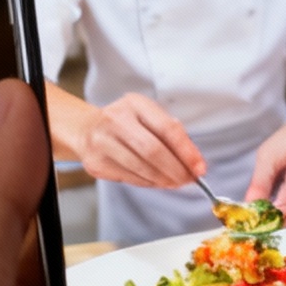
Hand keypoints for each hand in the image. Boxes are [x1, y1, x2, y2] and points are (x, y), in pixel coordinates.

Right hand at [65, 91, 204, 188]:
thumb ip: (172, 136)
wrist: (86, 129)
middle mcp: (116, 119)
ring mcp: (103, 141)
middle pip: (153, 150)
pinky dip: (148, 183)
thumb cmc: (126, 124)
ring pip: (141, 168)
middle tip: (188, 179)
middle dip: (176, 169)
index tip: (199, 168)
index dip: (186, 151)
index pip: (167, 128)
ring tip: (175, 182)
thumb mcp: (148, 117)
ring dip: (163, 180)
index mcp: (135, 103)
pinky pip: (130, 177)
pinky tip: (156, 181)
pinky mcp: (96, 162)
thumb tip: (194, 164)